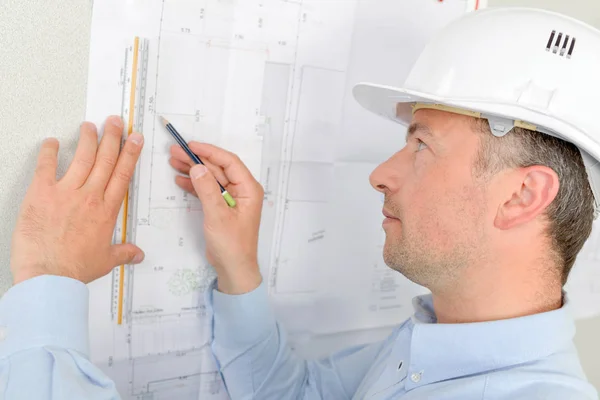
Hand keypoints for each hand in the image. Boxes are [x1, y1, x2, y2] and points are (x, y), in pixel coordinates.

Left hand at [10, 116, 144, 284]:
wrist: (49, 276)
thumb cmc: (75, 269)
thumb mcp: (105, 261)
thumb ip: (124, 253)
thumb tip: (138, 255)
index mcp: (107, 211)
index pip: (122, 175)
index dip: (130, 154)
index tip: (135, 139)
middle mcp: (90, 197)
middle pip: (105, 160)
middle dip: (112, 138)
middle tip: (115, 122)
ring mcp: (66, 193)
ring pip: (82, 159)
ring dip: (87, 140)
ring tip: (90, 125)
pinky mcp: (42, 194)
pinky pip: (46, 167)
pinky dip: (48, 152)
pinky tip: (51, 142)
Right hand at [169, 142, 262, 293]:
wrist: (233, 268)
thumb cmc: (231, 244)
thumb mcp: (217, 215)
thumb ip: (207, 190)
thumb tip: (197, 167)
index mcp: (248, 189)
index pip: (229, 162)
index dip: (209, 151)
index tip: (190, 145)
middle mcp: (242, 190)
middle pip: (218, 168)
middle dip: (197, 159)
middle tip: (175, 151)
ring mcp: (232, 199)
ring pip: (211, 177)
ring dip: (193, 170)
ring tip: (173, 161)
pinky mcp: (222, 207)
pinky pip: (208, 190)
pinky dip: (194, 184)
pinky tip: (180, 179)